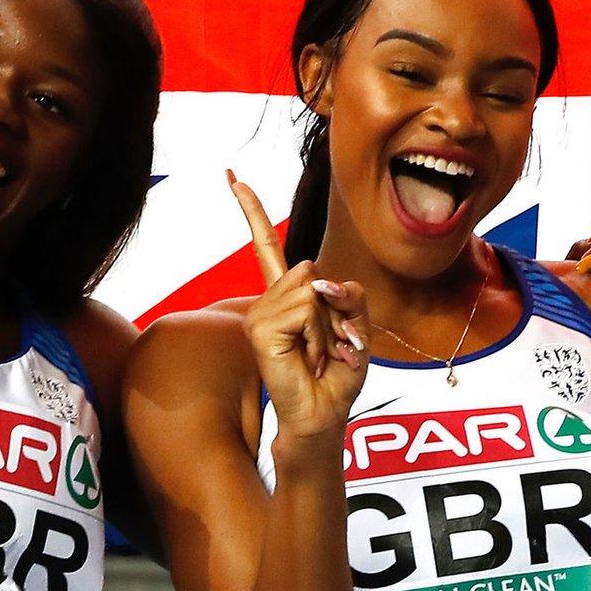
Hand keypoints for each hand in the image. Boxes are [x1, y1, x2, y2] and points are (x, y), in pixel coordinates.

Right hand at [229, 171, 367, 450]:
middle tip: (327, 345)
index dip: (251, 211)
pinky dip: (317, 333)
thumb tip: (318, 278)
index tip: (232, 176)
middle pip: (312, 272)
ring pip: (311, 290)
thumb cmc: (337, 377)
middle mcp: (268, 302)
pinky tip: (307, 356)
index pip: (267, 247)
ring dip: (327, 325)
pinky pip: (304, 308)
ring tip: (316, 353)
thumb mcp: (358, 330)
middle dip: (335, 309)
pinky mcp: (260, 330)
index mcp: (288, 297)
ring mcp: (260, 315)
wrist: (324, 415)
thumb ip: (349, 296)